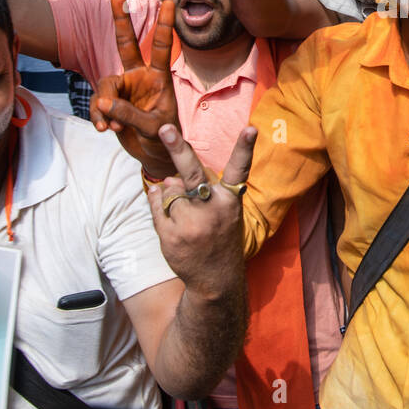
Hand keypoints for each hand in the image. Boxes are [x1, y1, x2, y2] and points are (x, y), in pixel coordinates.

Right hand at [90, 0, 179, 178]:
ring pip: (105, 85)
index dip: (163, 25)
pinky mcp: (112, 103)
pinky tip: (104, 128)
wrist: (157, 155)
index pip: (161, 47)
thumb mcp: (153, 128)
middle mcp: (140, 77)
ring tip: (109, 125)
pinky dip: (98, 115)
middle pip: (126, 45)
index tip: (169, 2)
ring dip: (104, 104)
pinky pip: (99, 103)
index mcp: (159, 78)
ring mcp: (124, 88)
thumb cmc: (165, 138)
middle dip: (121, 22)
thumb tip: (104, 104)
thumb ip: (130, 115)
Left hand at [144, 122, 251, 301]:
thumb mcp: (224, 212)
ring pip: (170, 190)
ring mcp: (190, 224)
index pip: (239, 170)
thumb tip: (170, 177)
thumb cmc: (220, 237)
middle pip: (192, 174)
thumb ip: (202, 190)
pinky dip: (159, 202)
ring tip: (184, 210)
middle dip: (178, 148)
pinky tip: (169, 212)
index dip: (245, 148)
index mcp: (230, 202)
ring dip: (171, 193)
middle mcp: (212, 211)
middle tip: (165, 128)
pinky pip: (158, 206)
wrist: (216, 280)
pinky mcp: (171, 236)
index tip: (251, 128)